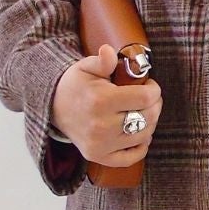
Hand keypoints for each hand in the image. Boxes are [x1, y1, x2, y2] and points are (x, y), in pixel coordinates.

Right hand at [51, 44, 163, 165]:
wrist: (53, 107)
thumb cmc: (76, 85)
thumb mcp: (86, 66)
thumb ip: (103, 60)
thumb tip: (109, 52)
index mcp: (100, 100)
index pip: (144, 98)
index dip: (154, 90)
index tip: (150, 85)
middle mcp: (101, 125)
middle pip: (148, 117)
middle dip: (154, 105)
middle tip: (149, 98)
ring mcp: (100, 144)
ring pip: (144, 136)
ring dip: (149, 123)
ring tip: (142, 112)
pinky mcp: (99, 156)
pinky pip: (132, 157)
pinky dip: (141, 146)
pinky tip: (139, 134)